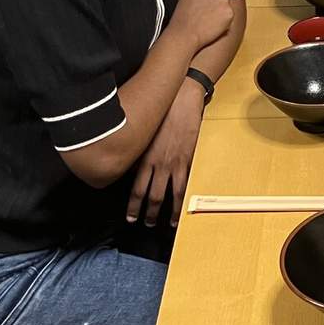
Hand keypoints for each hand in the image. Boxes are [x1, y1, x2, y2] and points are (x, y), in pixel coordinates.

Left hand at [126, 81, 203, 225]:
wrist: (181, 100)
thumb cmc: (162, 113)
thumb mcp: (144, 134)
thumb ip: (140, 152)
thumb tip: (132, 166)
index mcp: (146, 158)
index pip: (137, 189)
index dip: (134, 206)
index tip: (132, 217)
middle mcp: (160, 164)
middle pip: (154, 196)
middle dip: (151, 214)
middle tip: (149, 224)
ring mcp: (177, 162)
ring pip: (173, 194)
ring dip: (173, 212)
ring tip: (172, 223)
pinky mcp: (192, 157)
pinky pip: (189, 181)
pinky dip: (189, 195)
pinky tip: (190, 204)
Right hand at [173, 0, 233, 49]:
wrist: (184, 35)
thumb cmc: (181, 17)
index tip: (202, 3)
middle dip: (214, 1)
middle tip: (204, 13)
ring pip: (225, 3)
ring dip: (220, 10)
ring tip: (207, 19)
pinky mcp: (229, 12)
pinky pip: (229, 14)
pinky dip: (224, 20)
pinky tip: (213, 24)